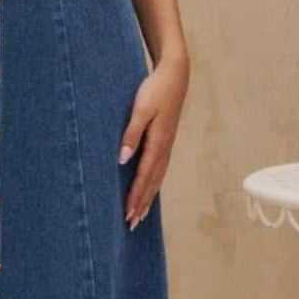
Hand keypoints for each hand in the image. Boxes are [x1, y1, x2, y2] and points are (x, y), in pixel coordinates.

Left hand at [117, 53, 188, 229]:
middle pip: (152, 182)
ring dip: (148, 196)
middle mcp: (164, 148)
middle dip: (142, 203)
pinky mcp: (166, 140)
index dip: (135, 196)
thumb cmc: (156, 90)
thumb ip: (131, 134)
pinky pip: (159, 168)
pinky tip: (149, 189)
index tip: (128, 213)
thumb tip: (122, 159)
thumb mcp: (141, 109)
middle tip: (132, 224)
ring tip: (139, 214)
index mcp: (157, 142)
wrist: (175, 75)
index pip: (144, 175)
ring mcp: (167, 145)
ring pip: (157, 177)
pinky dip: (153, 183)